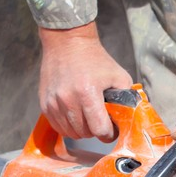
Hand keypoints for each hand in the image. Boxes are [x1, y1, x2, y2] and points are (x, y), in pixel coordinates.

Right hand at [38, 23, 132, 141]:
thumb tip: (131, 117)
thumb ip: (127, 98)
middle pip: (85, 133)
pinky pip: (58, 126)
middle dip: (96, 131)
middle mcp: (68, 100)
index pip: (100, 130)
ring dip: (82, 130)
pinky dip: (68, 126)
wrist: (67, 42)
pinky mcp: (44, 103)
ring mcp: (54, 102)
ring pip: (71, 132)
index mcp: (87, 93)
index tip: (112, 129)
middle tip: (101, 121)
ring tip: (88, 118)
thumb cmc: (96, 59)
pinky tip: (76, 116)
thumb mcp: (119, 76)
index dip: (109, 134)